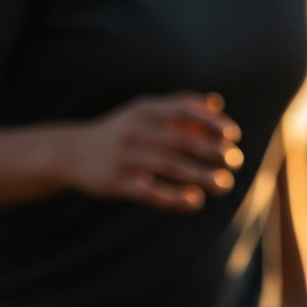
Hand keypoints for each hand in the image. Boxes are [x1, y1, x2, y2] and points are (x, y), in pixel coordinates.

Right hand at [59, 92, 244, 210]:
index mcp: (144, 109)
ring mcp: (125, 158)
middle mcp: (135, 130)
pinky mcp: (117, 183)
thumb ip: (179, 106)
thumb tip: (218, 103)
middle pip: (181, 140)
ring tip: (224, 185)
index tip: (233, 136)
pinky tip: (194, 203)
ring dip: (201, 176)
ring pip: (170, 166)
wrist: (70, 153)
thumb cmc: (115, 133)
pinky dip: (174, 198)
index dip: (211, 123)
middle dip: (212, 151)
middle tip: (236, 162)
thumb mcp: (142, 113)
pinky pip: (150, 192)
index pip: (184, 111)